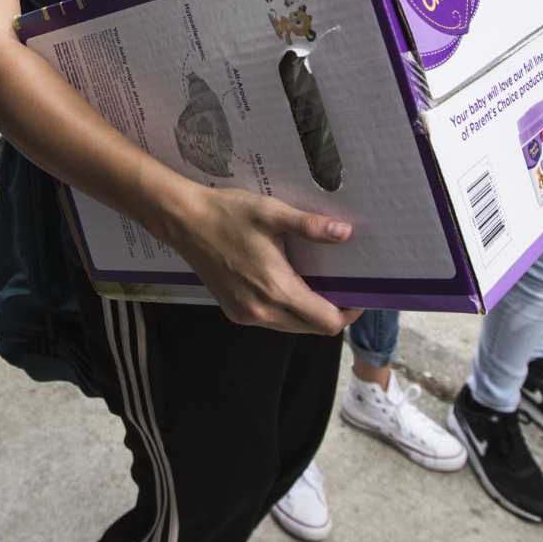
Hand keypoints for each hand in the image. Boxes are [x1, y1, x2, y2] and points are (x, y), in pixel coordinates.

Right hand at [159, 187, 359, 335]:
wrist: (184, 221)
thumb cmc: (228, 214)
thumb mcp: (272, 213)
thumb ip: (311, 227)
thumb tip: (346, 233)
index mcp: (276, 290)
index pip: (326, 321)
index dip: (348, 313)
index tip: (359, 294)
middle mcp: (262, 312)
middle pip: (312, 328)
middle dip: (331, 312)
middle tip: (342, 286)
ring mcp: (246, 315)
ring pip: (292, 327)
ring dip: (309, 312)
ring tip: (318, 284)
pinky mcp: (234, 312)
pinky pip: (273, 321)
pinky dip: (287, 310)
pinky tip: (287, 284)